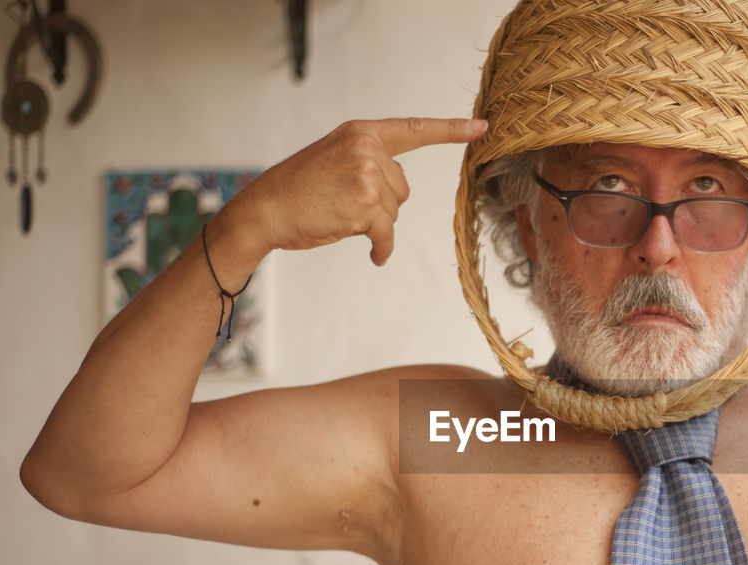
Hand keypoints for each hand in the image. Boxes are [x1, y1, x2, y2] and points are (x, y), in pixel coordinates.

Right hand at [224, 117, 486, 264]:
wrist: (265, 209)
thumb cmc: (297, 189)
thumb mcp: (334, 157)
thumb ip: (369, 160)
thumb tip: (398, 186)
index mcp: (361, 132)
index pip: (414, 129)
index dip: (451, 130)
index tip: (482, 127)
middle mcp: (367, 148)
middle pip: (402, 188)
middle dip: (379, 202)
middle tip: (340, 201)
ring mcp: (367, 176)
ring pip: (394, 212)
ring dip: (373, 223)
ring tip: (338, 215)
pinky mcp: (366, 207)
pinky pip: (387, 235)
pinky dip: (381, 249)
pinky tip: (371, 254)